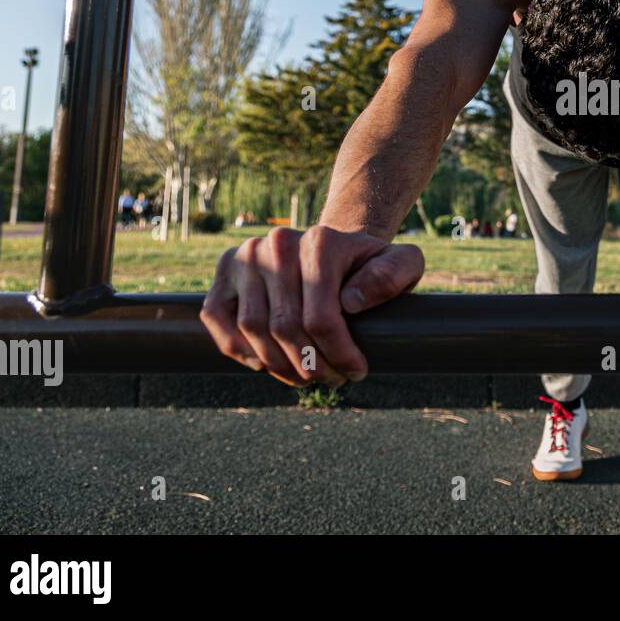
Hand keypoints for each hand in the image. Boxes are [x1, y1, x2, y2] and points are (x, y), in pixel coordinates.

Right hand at [201, 226, 424, 385]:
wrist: (333, 251)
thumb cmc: (368, 266)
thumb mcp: (402, 264)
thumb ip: (395, 273)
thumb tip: (350, 301)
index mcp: (322, 241)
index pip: (321, 317)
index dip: (339, 355)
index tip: (356, 372)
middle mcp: (279, 242)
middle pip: (284, 327)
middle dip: (310, 366)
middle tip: (331, 379)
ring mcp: (246, 255)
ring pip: (251, 329)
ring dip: (278, 366)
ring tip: (305, 376)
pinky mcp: (225, 271)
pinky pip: (217, 320)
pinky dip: (239, 350)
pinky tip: (266, 365)